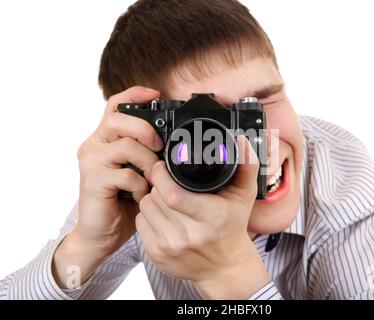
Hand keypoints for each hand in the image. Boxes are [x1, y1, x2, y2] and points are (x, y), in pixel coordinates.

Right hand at [53, 86, 162, 287]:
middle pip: (118, 119)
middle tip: (160, 146)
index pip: (115, 105)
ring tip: (152, 179)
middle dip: (146, 130)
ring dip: (148, 162)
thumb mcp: (137, 172)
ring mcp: (91, 162)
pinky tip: (141, 195)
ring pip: (126, 145)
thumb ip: (147, 154)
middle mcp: (94, 145)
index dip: (135, 94)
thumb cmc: (123, 202)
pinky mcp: (93, 181)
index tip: (156, 94)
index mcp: (105, 139)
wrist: (101, 234)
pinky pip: (126, 174)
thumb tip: (174, 143)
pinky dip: (140, 185)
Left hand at [136, 136, 269, 298]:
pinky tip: (161, 214)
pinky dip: (147, 215)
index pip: (172, 194)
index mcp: (211, 218)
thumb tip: (242, 141)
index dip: (161, 175)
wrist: (225, 267)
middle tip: (166, 181)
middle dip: (156, 184)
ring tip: (164, 197)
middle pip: (155, 198)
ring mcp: (170, 247)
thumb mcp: (244, 196)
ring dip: (151, 198)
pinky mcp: (157, 256)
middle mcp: (189, 235)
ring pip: (145, 208)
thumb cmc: (232, 227)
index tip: (162, 167)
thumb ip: (246, 166)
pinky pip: (140, 224)